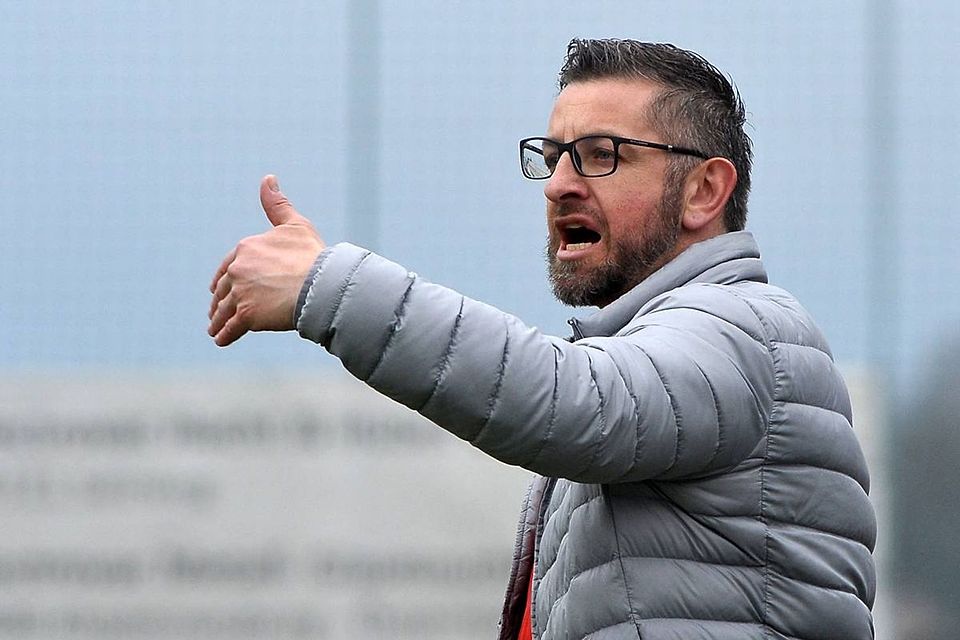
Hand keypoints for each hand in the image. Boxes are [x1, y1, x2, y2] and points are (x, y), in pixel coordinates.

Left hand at [208, 175, 325, 346]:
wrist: (320, 285)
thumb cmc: (312, 255)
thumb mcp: (295, 225)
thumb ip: (277, 204)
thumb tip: (268, 178)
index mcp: (246, 248)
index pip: (228, 265)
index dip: (224, 277)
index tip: (218, 287)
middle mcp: (238, 270)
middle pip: (224, 289)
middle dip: (219, 301)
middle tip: (216, 312)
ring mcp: (240, 294)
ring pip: (224, 310)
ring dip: (218, 321)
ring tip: (215, 329)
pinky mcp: (246, 316)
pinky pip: (231, 328)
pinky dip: (225, 334)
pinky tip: (221, 340)